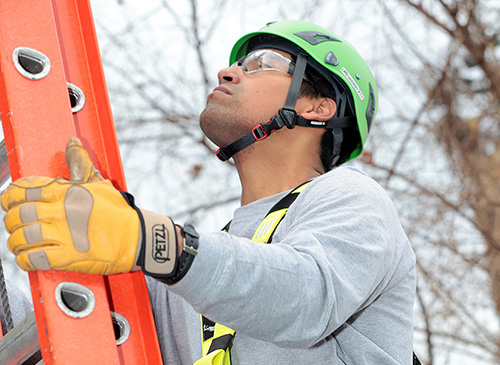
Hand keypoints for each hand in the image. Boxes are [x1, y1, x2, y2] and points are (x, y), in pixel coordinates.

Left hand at [0, 137, 179, 275]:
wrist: (137, 236)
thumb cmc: (118, 210)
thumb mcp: (98, 183)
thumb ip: (79, 163)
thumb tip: (72, 143)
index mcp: (65, 192)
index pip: (23, 190)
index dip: (10, 196)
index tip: (9, 202)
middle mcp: (60, 212)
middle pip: (19, 215)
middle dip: (11, 220)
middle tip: (14, 223)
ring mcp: (63, 235)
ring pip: (22, 237)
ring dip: (16, 241)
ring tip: (19, 242)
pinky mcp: (67, 257)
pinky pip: (33, 259)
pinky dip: (24, 259)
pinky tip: (27, 257)